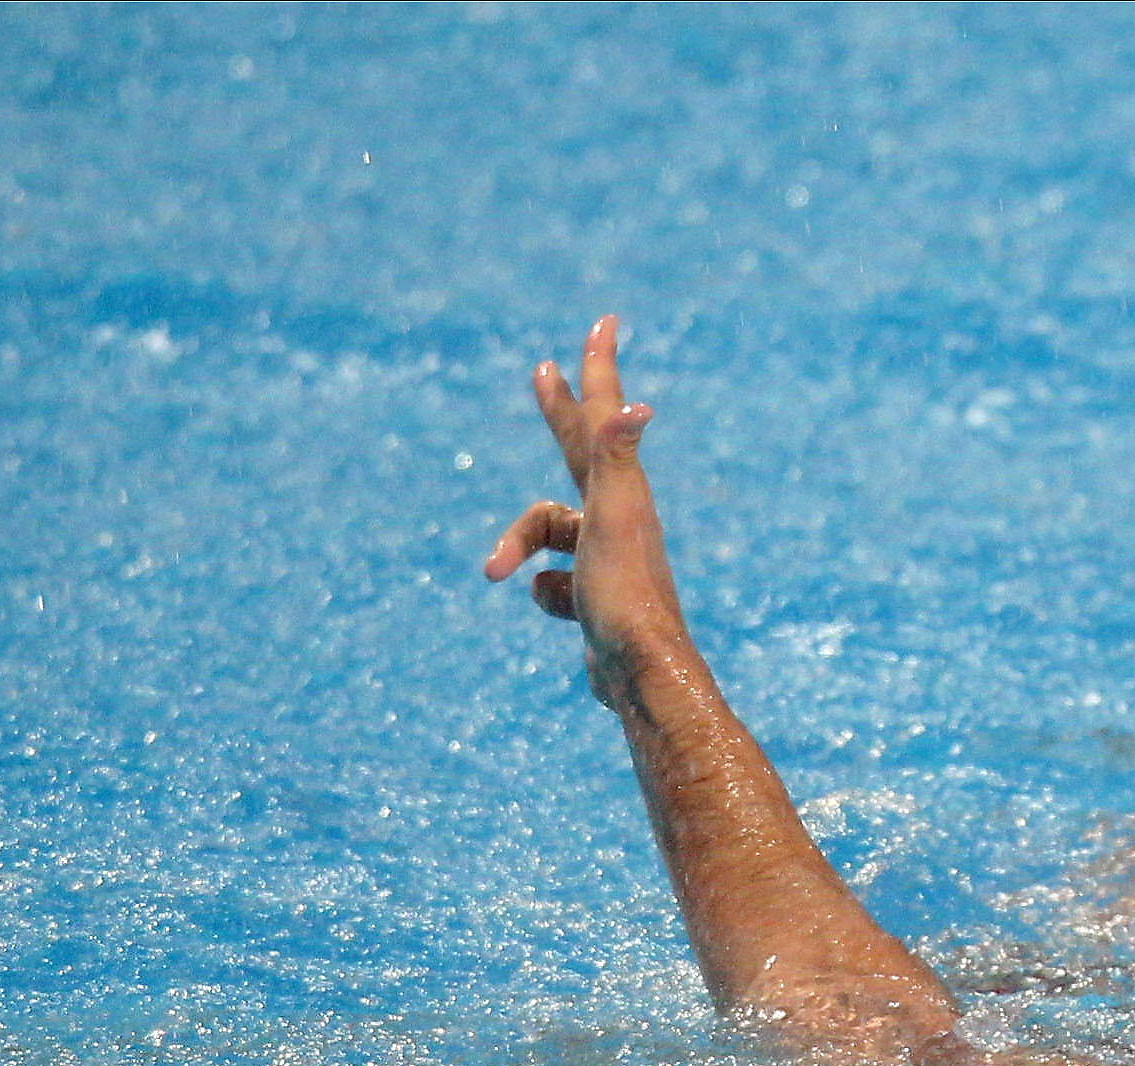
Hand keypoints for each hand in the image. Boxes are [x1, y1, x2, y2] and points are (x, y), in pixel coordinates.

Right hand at [480, 316, 683, 689]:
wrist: (639, 672)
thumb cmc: (625, 591)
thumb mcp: (614, 517)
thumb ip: (616, 458)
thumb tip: (635, 406)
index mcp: (621, 490)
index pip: (602, 416)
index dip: (597, 369)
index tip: (605, 324)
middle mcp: (620, 516)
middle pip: (578, 453)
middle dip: (558, 413)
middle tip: (544, 372)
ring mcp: (608, 556)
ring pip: (545, 534)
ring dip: (515, 547)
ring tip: (495, 572)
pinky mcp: (597, 598)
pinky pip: (552, 584)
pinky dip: (545, 595)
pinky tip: (564, 611)